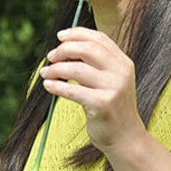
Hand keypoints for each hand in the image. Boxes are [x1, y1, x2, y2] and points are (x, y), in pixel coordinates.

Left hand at [39, 27, 144, 152]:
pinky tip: (48, 86)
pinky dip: (57, 86)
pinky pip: (73, 91)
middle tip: (51, 57)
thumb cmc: (111, 107)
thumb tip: (64, 48)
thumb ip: (93, 65)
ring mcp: (114, 88)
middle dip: (65, 50)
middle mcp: (121, 72)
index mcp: (123, 63)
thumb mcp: (108, 81)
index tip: (60, 36)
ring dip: (56, 69)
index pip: (99, 39)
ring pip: (77, 70)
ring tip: (46, 73)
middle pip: (88, 49)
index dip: (77, 34)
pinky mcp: (103, 104)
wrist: (125, 137)